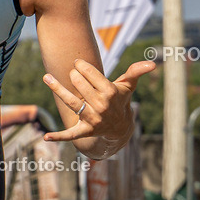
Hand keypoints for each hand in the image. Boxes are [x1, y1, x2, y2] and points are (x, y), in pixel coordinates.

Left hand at [41, 59, 155, 148]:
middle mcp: (101, 106)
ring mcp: (92, 119)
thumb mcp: (128, 85)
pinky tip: (46, 136)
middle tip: (72, 74)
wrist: (119, 127)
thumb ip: (136, 71)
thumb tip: (153, 63)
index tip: (78, 63)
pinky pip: (70, 134)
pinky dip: (58, 136)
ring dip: (57, 89)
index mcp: (111, 92)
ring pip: (72, 102)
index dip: (82, 66)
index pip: (91, 74)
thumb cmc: (120, 100)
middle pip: (80, 85)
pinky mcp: (85, 131)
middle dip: (73, 76)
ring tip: (46, 77)